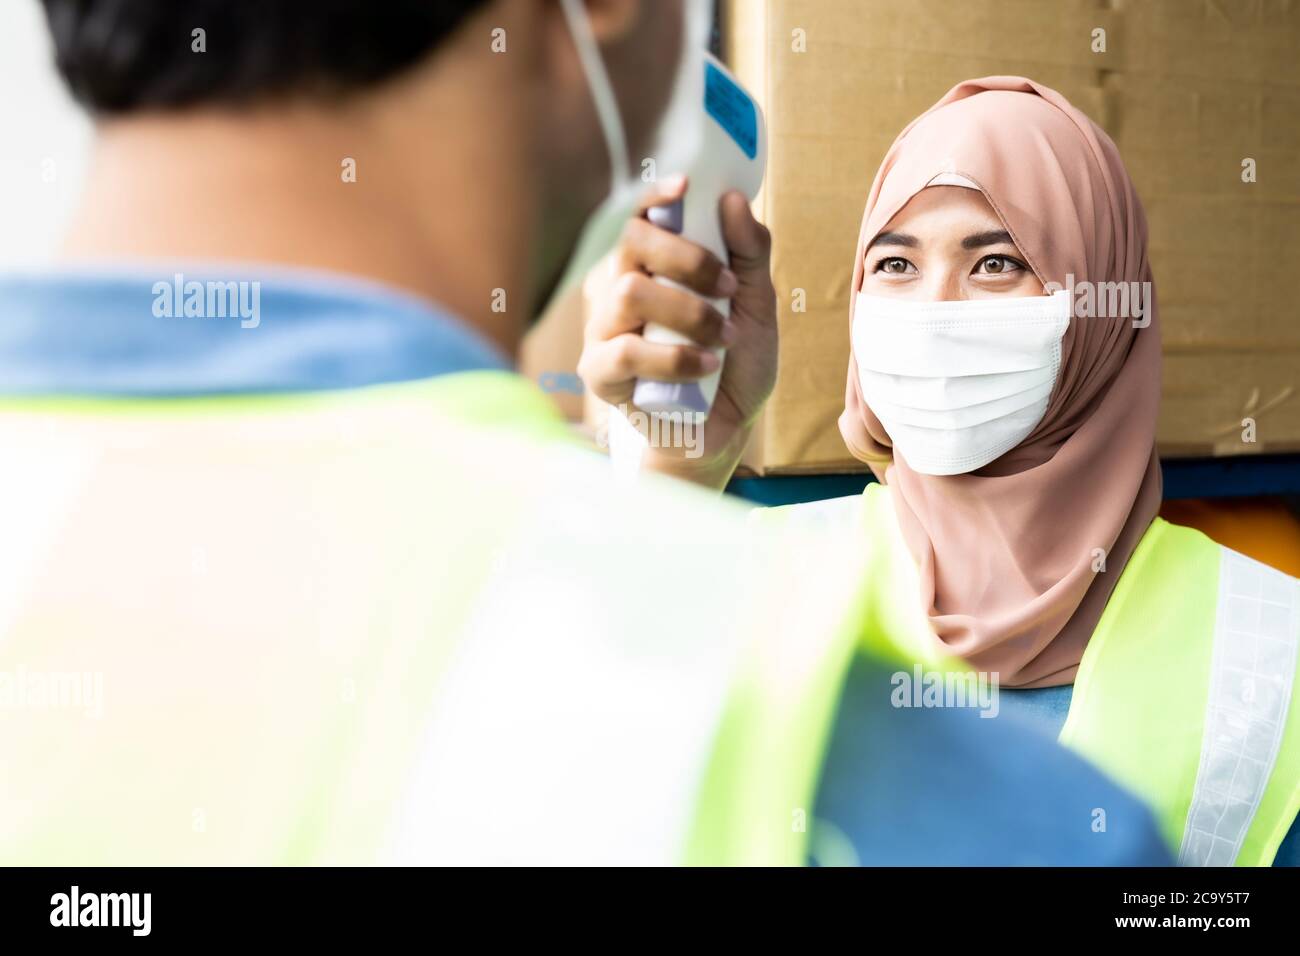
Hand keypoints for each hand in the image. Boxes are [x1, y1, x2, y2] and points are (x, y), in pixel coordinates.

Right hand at [578, 175, 776, 487]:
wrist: (725, 430)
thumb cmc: (734, 364)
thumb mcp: (757, 305)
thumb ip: (749, 254)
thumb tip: (734, 200)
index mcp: (653, 266)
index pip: (640, 217)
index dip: (655, 195)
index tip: (685, 185)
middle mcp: (620, 289)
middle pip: (630, 243)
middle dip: (685, 257)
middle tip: (727, 285)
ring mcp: (605, 330)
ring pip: (628, 293)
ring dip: (687, 311)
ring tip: (724, 336)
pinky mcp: (600, 373)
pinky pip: (623, 351)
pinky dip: (673, 357)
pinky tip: (705, 365)